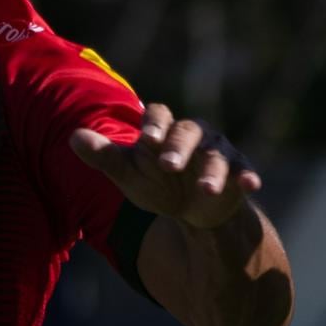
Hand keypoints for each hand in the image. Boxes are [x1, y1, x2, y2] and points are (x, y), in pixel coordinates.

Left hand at [74, 105, 261, 230]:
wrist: (189, 210)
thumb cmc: (155, 183)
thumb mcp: (127, 174)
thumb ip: (104, 156)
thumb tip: (73, 137)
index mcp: (164, 129)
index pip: (158, 115)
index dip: (153, 124)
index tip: (145, 139)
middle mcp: (194, 134)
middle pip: (188, 132)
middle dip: (179, 148)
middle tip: (167, 166)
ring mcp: (218, 152)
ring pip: (217, 156)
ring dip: (212, 171)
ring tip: (205, 189)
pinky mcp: (238, 171)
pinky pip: (244, 170)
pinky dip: (248, 175)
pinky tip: (252, 185)